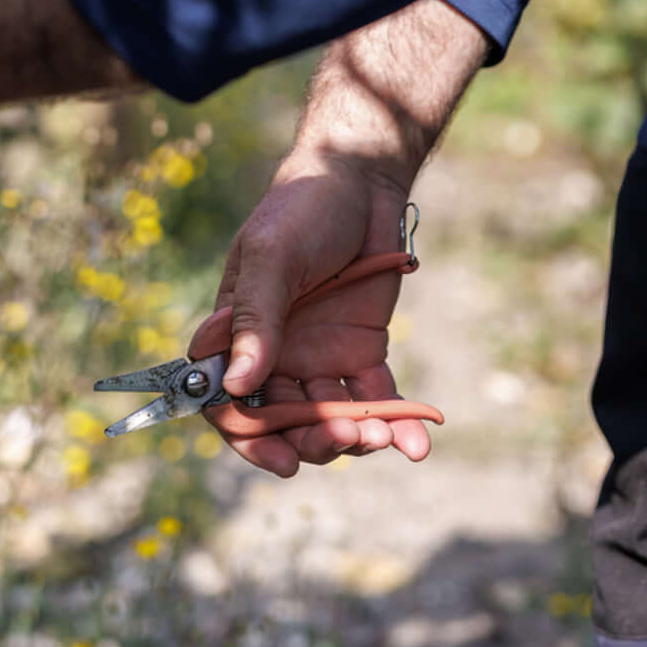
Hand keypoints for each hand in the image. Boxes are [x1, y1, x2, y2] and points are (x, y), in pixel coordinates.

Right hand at [192, 156, 426, 474]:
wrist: (359, 186)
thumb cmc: (300, 213)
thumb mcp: (271, 258)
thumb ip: (257, 319)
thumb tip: (239, 385)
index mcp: (235, 340)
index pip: (229, 405)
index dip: (250, 439)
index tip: (281, 461)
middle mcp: (274, 358)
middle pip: (285, 422)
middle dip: (312, 441)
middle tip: (344, 439)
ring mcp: (319, 359)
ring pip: (331, 419)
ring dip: (355, 438)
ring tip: (384, 437)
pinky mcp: (362, 353)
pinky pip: (377, 400)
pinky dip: (397, 423)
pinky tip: (418, 444)